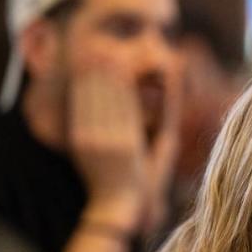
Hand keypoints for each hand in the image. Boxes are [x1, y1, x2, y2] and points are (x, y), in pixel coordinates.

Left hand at [67, 68, 181, 235]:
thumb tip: (172, 90)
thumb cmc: (147, 177)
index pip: (125, 101)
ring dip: (89, 78)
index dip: (121, 78)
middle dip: (103, 72)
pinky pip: (79, 114)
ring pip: (90, 104)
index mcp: (132, 142)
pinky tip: (81, 80)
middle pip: (106, 98)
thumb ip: (167, 119)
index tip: (120, 57)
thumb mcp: (163, 150)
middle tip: (101, 46)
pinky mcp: (79, 145)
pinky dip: (79, 95)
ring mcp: (92, 143)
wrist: (117, 205)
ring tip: (88, 56)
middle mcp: (110, 141)